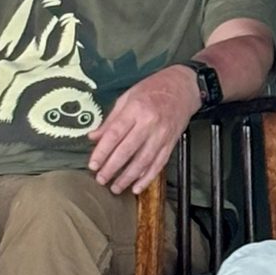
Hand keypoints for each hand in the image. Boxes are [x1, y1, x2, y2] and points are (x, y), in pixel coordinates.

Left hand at [88, 64, 201, 195]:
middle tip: (100, 179)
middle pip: (127, 150)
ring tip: (115, 187)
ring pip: (143, 161)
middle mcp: (149, 123)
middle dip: (112, 168)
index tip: (93, 164)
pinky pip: (159, 164)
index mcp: (135, 109)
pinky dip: (147, 177)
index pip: (115, 134)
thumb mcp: (128, 97)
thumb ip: (111, 119)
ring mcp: (162, 135)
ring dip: (128, 177)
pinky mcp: (171, 143)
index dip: (102, 152)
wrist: (183, 86)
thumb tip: (93, 137)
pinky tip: (137, 187)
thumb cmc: (152, 89)